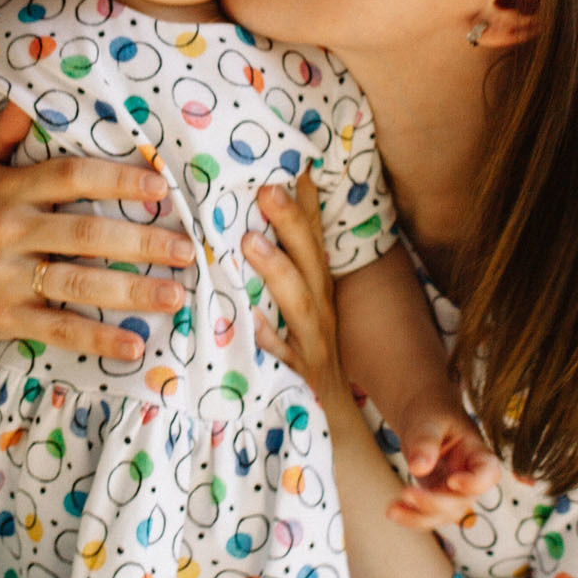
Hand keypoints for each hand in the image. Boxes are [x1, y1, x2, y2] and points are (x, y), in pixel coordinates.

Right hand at [0, 105, 193, 361]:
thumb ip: (3, 132)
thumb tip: (27, 94)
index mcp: (10, 189)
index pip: (69, 175)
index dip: (116, 178)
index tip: (161, 186)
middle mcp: (7, 230)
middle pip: (84, 233)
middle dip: (141, 241)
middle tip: (186, 248)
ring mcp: (4, 276)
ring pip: (77, 282)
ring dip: (131, 291)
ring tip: (176, 295)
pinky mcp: (5, 318)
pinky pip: (58, 328)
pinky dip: (98, 339)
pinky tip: (135, 345)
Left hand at [242, 171, 349, 404]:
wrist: (330, 417)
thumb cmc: (306, 352)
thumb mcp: (297, 304)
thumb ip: (280, 267)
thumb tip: (247, 223)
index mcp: (318, 287)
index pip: (315, 238)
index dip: (308, 201)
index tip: (296, 160)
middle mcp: (321, 308)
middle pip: (310, 261)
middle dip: (292, 224)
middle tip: (266, 189)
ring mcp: (315, 342)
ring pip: (300, 303)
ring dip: (277, 271)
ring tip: (250, 243)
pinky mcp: (303, 375)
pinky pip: (286, 356)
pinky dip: (270, 340)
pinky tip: (250, 323)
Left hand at [385, 395, 500, 530]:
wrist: (422, 415)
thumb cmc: (431, 412)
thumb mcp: (428, 421)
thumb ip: (426, 442)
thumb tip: (418, 469)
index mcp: (478, 453)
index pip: (488, 474)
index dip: (474, 483)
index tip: (452, 480)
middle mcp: (471, 476)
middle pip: (462, 500)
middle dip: (435, 503)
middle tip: (407, 493)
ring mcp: (455, 490)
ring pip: (445, 514)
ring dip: (419, 516)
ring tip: (392, 510)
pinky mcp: (437, 496)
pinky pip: (428, 514)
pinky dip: (411, 516)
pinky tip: (393, 511)